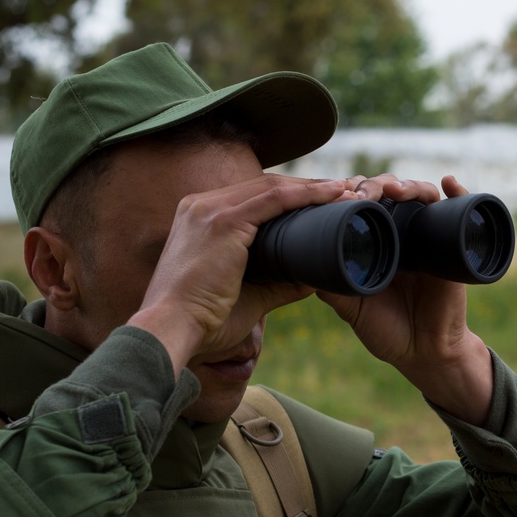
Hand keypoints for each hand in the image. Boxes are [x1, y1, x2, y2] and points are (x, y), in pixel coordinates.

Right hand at [129, 174, 357, 371]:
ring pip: (272, 187)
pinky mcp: (222, 221)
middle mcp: (200, 206)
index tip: (322, 202)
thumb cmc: (201, 323)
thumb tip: (312, 280)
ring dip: (313, 188)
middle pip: (264, 186)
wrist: (170, 330)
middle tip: (344, 191)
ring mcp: (209, 210)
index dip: (290, 196)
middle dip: (307, 187)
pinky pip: (273, 199)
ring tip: (346, 192)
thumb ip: (278, 284)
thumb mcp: (247, 297)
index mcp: (198, 219)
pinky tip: (331, 195)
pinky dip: (305, 195)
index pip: (252, 197)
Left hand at [318, 175, 493, 425]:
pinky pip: (462, 212)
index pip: (364, 202)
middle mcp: (402, 233)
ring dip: (408, 185)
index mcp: (375, 241)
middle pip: (391, 192)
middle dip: (375, 185)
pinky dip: (460, 193)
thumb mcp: (351, 308)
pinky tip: (450, 183)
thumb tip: (302, 264)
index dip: (351, 191)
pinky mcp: (455, 248)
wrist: (423, 354)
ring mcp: (429, 238)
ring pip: (422, 195)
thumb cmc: (387, 331)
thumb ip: (331, 287)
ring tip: (395, 191)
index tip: (337, 194)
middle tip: (361, 194)